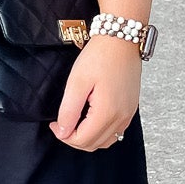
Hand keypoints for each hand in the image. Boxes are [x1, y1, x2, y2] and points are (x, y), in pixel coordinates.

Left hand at [49, 34, 141, 151]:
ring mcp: (128, 114)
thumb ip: (69, 110)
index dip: (64, 136)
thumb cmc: (100, 56)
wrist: (121, 39)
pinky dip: (101, 132)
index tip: (54, 123)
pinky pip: (116, 131)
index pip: (82, 140)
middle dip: (74, 139)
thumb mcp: (77, 82)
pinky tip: (90, 119)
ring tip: (75, 122)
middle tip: (62, 123)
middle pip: (94, 144)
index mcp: (107, 112)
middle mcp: (121, 117)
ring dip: (88, 138)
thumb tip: (62, 131)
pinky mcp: (131, 108)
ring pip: (106, 141)